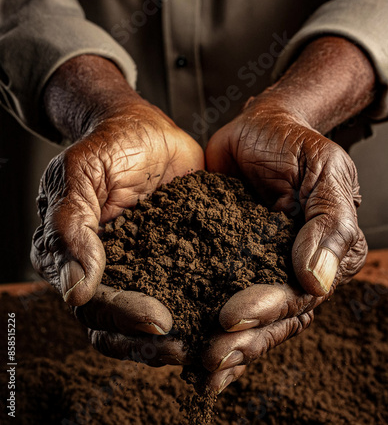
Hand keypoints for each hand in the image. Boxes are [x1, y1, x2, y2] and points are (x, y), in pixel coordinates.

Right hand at [31, 56, 203, 365]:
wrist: (144, 129)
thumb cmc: (108, 145)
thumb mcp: (81, 173)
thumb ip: (72, 225)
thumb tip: (74, 290)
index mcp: (74, 257)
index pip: (93, 306)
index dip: (123, 319)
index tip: (158, 322)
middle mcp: (107, 271)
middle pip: (121, 327)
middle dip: (152, 344)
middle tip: (189, 347)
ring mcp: (141, 268)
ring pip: (153, 321)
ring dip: (179, 338)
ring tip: (212, 346)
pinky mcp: (174, 259)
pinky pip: (186, 292)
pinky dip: (202, 312)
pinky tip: (226, 319)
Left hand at [203, 93, 366, 391]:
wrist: (257, 126)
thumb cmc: (294, 143)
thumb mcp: (324, 171)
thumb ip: (328, 222)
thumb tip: (318, 282)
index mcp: (323, 254)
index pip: (298, 295)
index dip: (267, 311)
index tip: (233, 319)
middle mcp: (290, 267)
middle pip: (270, 317)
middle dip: (242, 340)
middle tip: (210, 356)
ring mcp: (255, 265)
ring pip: (244, 316)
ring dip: (224, 344)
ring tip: (196, 364)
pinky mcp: (223, 257)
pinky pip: (214, 292)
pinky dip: (202, 321)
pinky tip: (186, 346)